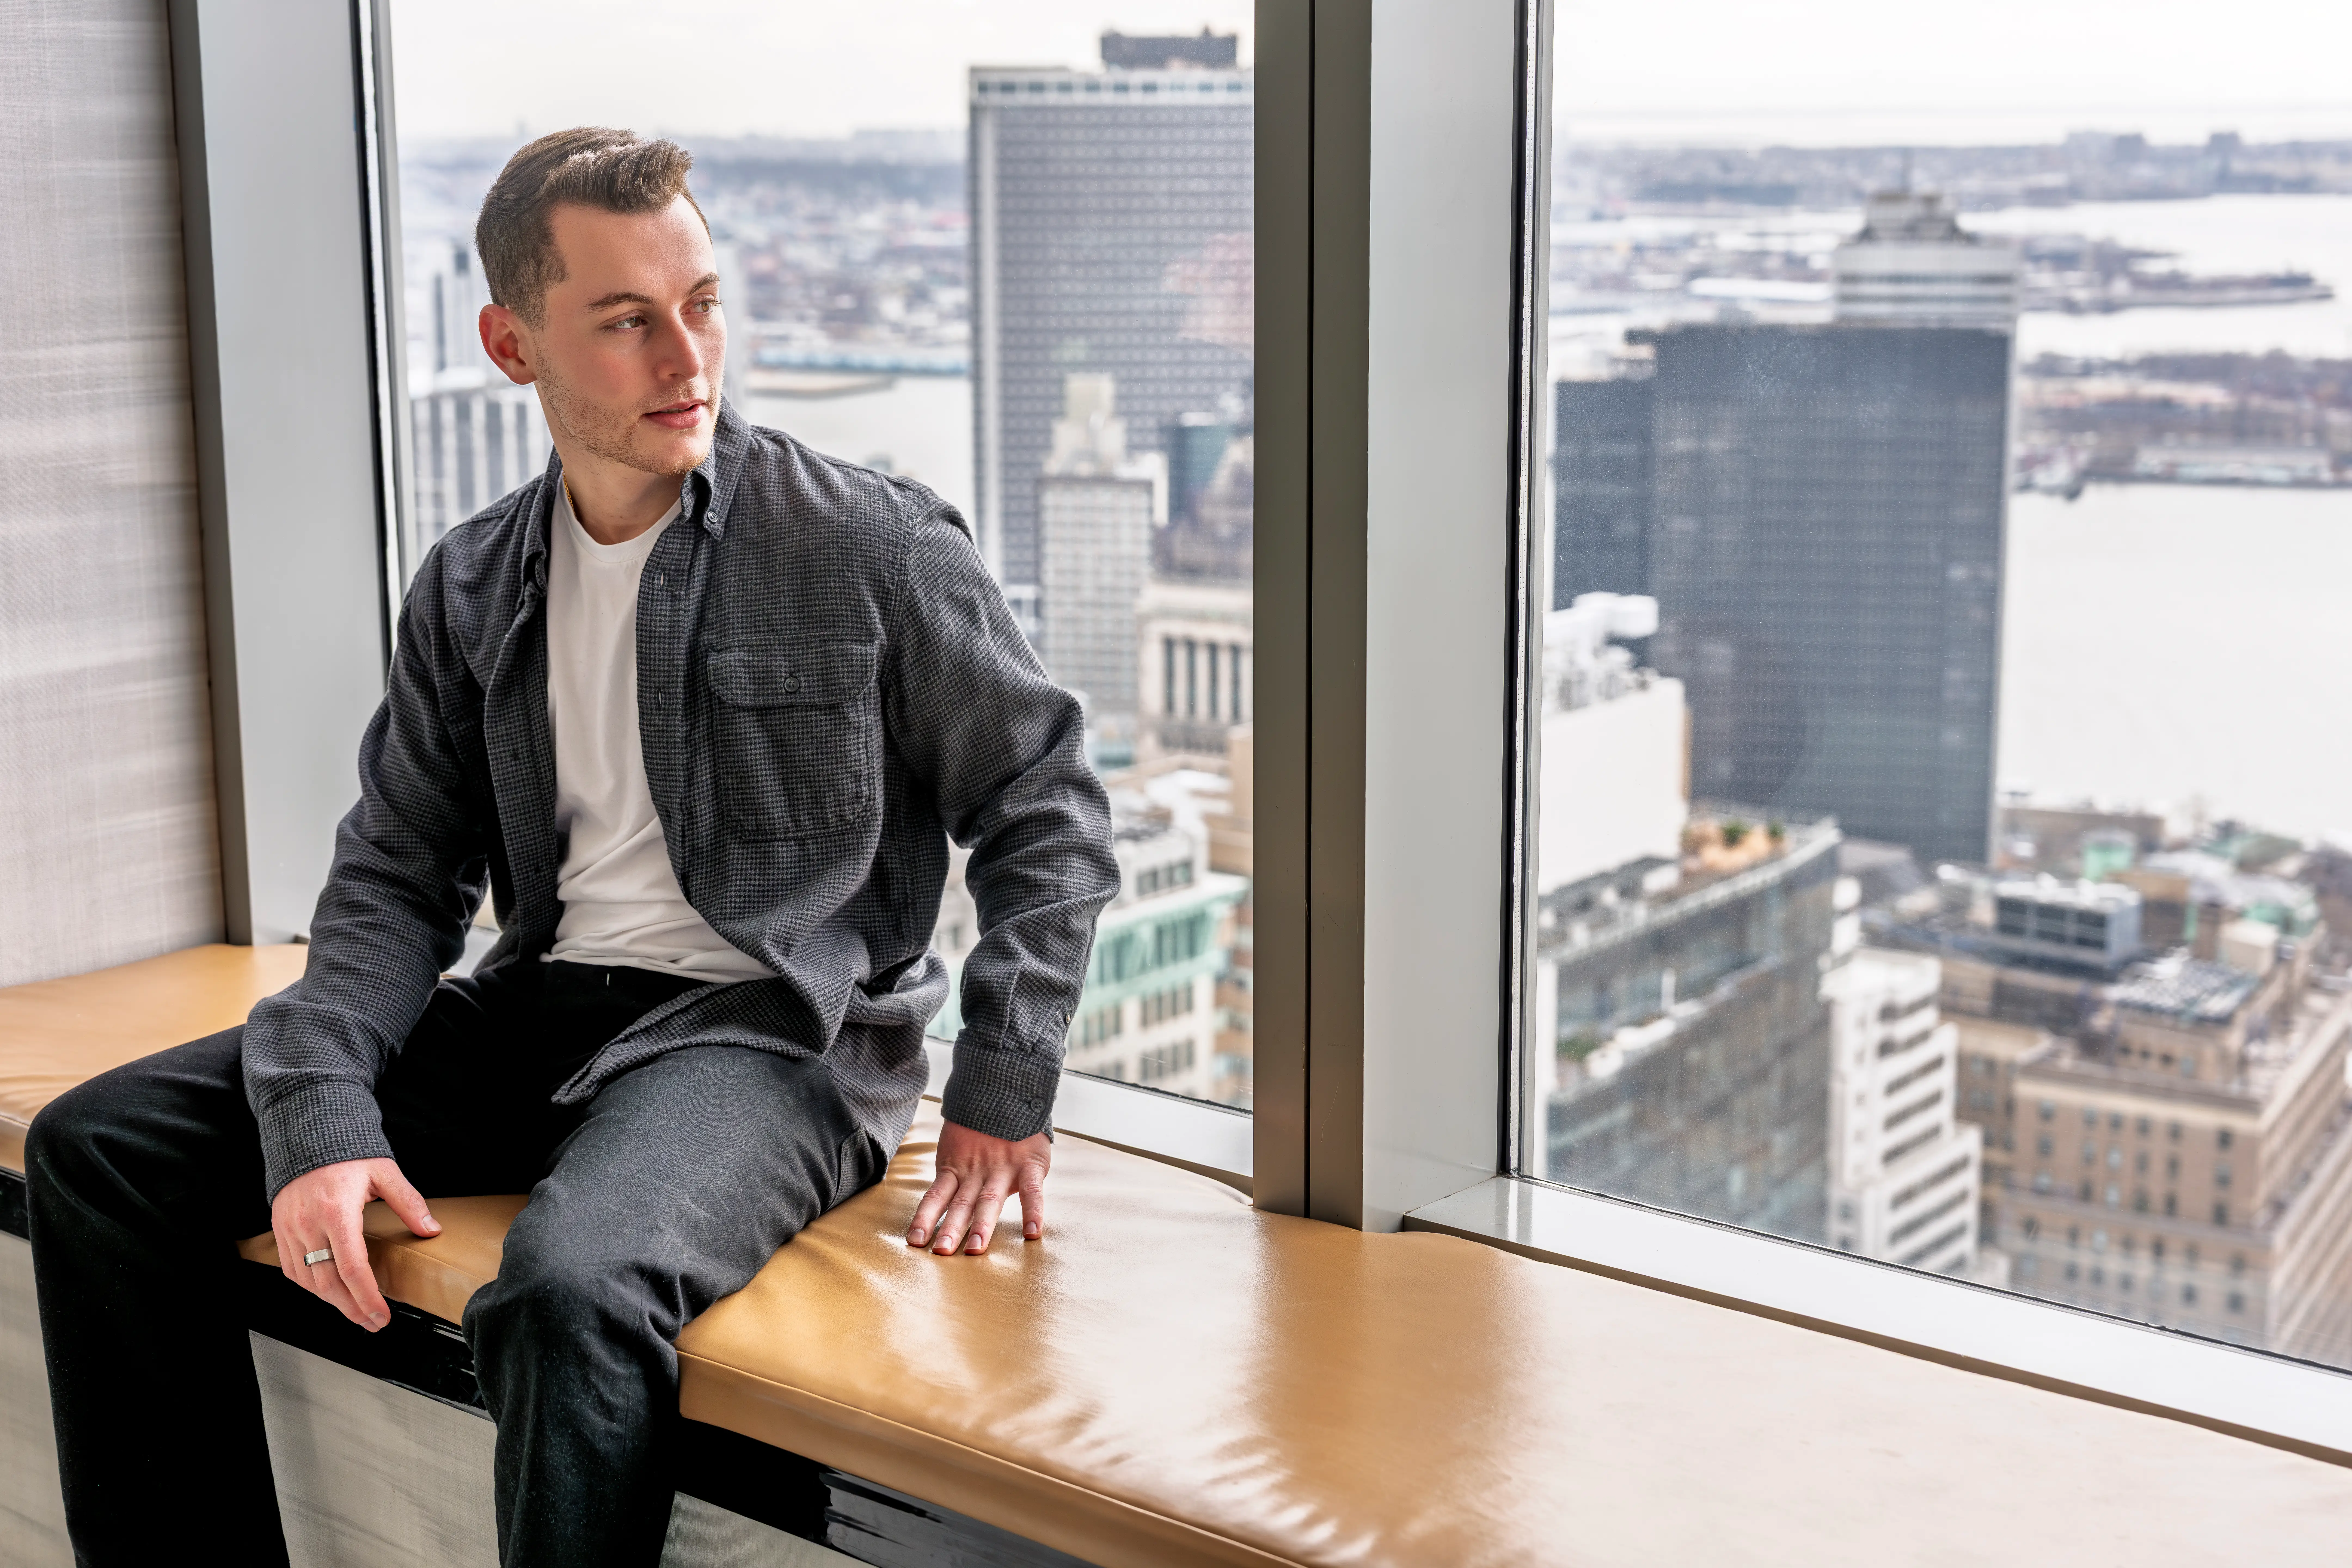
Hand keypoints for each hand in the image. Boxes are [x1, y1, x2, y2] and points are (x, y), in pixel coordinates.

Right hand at [270, 1157, 439, 1331]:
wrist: (307, 1139)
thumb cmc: (346, 1155)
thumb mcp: (384, 1172)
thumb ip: (409, 1203)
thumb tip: (431, 1229)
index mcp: (337, 1212)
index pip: (353, 1268)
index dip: (367, 1297)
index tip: (381, 1315)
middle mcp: (310, 1225)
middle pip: (329, 1283)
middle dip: (352, 1310)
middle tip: (372, 1323)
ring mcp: (291, 1230)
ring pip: (309, 1282)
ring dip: (332, 1303)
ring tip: (355, 1313)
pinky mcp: (280, 1232)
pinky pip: (292, 1271)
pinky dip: (310, 1288)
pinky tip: (328, 1294)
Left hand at [907, 1121, 1050, 1254]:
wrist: (1008, 1092)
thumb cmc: (982, 1128)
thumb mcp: (959, 1147)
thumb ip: (953, 1173)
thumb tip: (935, 1202)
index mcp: (956, 1169)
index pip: (935, 1196)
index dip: (924, 1218)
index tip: (913, 1241)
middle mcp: (976, 1173)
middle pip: (961, 1204)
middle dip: (951, 1228)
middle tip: (941, 1252)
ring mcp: (1002, 1169)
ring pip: (989, 1201)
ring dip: (981, 1225)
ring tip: (974, 1250)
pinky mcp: (1029, 1165)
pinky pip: (1032, 1190)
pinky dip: (1033, 1211)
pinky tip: (1032, 1232)